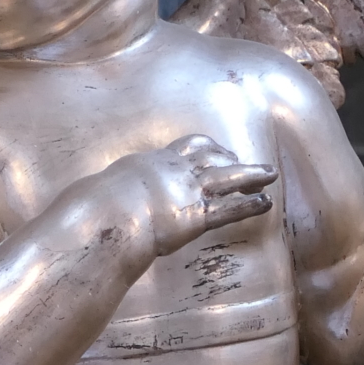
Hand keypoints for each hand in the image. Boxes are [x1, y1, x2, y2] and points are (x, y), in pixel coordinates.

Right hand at [97, 135, 275, 259]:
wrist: (107, 217)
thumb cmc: (95, 208)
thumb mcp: (102, 189)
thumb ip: (110, 192)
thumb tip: (93, 201)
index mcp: (154, 162)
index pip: (186, 147)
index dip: (205, 148)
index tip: (215, 149)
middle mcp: (175, 171)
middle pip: (211, 156)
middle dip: (231, 157)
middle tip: (243, 160)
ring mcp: (188, 191)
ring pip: (228, 177)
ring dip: (252, 174)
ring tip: (270, 174)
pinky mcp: (197, 216)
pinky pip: (230, 208)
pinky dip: (250, 205)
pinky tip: (265, 203)